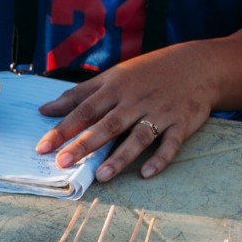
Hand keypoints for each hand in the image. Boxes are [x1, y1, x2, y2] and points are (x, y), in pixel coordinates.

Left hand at [35, 49, 212, 181]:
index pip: (85, 110)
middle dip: (85, 144)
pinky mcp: (181, 123)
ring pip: (138, 136)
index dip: (63, 128)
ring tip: (102, 176)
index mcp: (116, 87)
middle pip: (107, 124)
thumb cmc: (147, 73)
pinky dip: (160, 159)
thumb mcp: (112, 77)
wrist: (198, 66)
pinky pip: (170, 144)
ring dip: (120, 156)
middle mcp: (135, 100)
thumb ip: (79, 95)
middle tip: (63, 162)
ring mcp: (159, 112)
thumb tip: (45, 110)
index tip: (43, 147)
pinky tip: (146, 173)